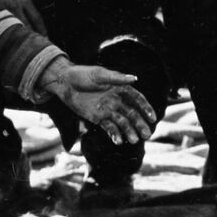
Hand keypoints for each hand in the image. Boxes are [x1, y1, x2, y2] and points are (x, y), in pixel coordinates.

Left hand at [40, 60, 155, 144]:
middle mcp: (117, 100)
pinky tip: (119, 141)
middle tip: (147, 135)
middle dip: (140, 125)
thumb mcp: (99, 75)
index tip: (153, 118)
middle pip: (132, 114)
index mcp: (120, 88)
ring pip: (122, 123)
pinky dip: (115, 134)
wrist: (63, 83)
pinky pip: (109, 128)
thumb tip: (135, 79)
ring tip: (134, 141)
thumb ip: (116, 78)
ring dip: (129, 132)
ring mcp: (108, 110)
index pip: (137, 100)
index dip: (146, 109)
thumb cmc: (82, 74)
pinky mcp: (98, 118)